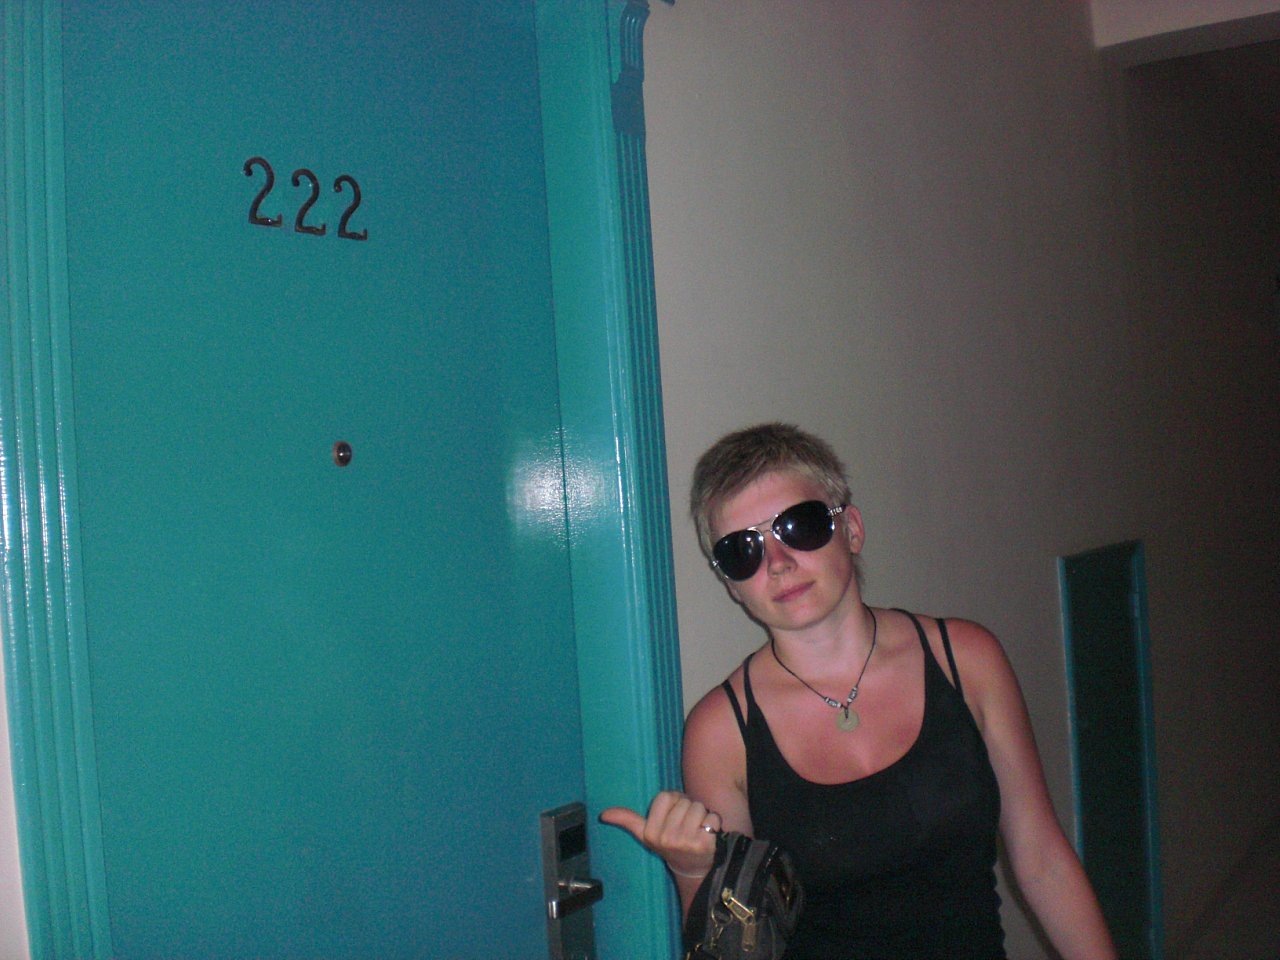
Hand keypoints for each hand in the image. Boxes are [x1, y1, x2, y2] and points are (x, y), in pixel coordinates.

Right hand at [600, 790, 721, 878]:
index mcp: (650, 833)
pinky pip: (712, 817)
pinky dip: (713, 822)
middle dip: (688, 808)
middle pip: (683, 801)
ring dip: (702, 814)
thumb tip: (603, 814)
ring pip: (698, 807)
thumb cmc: (669, 843)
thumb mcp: (645, 833)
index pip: (665, 796)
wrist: (692, 868)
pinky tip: (708, 834)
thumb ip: (627, 820)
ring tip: (697, 828)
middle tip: (687, 824)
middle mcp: (666, 839)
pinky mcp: (705, 843)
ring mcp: (686, 842)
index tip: (672, 815)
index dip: (672, 802)